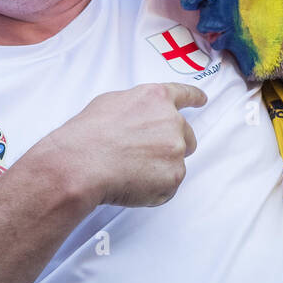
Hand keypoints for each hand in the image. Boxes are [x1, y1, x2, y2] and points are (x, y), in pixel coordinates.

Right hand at [27, 82, 205, 209]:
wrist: (80, 164)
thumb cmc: (88, 135)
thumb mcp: (110, 103)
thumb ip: (137, 106)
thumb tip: (140, 117)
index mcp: (157, 98)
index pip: (184, 94)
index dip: (194, 98)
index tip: (202, 100)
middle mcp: (172, 122)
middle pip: (187, 135)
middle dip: (171, 145)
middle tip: (145, 155)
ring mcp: (176, 150)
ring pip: (176, 162)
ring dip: (159, 167)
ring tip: (129, 169)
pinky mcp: (173, 176)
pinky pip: (168, 185)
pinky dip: (153, 188)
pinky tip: (130, 183)